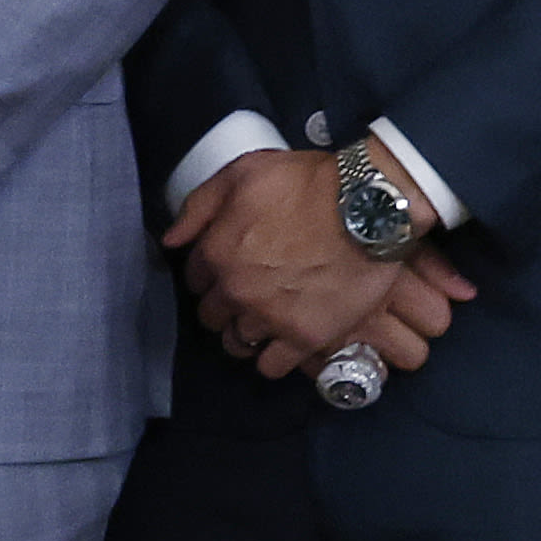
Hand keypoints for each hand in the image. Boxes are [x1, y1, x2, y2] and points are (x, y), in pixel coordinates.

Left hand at [161, 148, 460, 376]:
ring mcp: (269, 317)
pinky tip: (282, 346)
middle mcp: (235, 290)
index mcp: (216, 252)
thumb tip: (171, 239)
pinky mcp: (305, 336)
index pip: (194, 279)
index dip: (210, 276)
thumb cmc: (308, 184)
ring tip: (265, 324)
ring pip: (238, 342)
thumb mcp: (243, 174)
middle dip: (225, 306)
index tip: (227, 273)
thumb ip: (199, 206)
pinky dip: (273, 359)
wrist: (369, 208)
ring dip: (246, 334)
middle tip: (248, 297)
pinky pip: (272, 366)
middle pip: (212, 315)